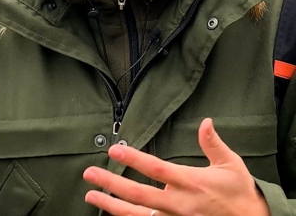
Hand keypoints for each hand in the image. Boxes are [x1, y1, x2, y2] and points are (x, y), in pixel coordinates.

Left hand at [82, 118, 269, 215]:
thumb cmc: (240, 193)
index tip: (114, 149)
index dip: (134, 160)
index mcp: (192, 183)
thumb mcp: (231, 165)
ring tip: (90, 196)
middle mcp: (180, 204)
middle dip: (111, 184)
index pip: (157, 170)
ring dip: (111, 206)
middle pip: (138, 195)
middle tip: (89, 174)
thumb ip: (213, 144)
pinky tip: (111, 213)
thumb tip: (206, 122)